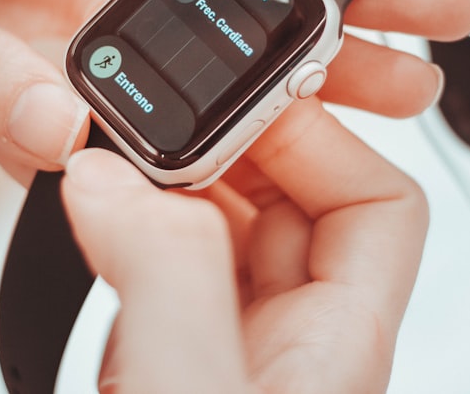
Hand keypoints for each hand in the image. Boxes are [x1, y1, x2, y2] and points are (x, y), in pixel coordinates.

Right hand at [63, 98, 430, 393]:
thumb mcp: (189, 388)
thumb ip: (167, 275)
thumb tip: (112, 177)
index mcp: (332, 347)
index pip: (379, 200)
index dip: (321, 134)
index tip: (238, 104)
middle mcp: (287, 342)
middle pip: (297, 198)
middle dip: (236, 139)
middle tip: (168, 107)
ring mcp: (224, 348)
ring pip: (225, 226)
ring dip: (177, 175)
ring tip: (121, 145)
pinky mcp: (164, 359)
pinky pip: (165, 262)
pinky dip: (131, 221)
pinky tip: (90, 213)